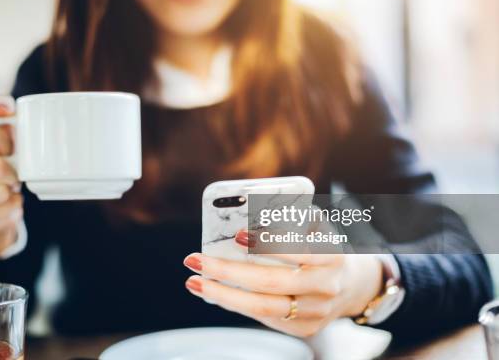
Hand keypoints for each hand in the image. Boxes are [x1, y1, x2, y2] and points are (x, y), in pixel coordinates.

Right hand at [0, 96, 21, 254]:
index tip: (11, 149)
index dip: (10, 142)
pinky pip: (3, 214)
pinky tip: (7, 203)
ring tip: (8, 187)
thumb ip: (1, 114)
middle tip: (13, 173)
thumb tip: (3, 105)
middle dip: (12, 171)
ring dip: (13, 191)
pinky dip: (14, 209)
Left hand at [183, 231, 382, 336]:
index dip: (267, 243)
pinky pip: (265, 317)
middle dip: (227, 271)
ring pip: (263, 306)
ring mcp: (316, 311)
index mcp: (331, 254)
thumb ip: (288, 217)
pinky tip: (217, 292)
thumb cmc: (320, 246)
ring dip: (223, 295)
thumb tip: (244, 217)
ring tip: (195, 282)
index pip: (297, 250)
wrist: (350, 284)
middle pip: (270, 282)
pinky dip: (237, 304)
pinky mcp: (305, 328)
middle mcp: (326, 285)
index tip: (237, 235)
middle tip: (194, 259)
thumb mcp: (314, 225)